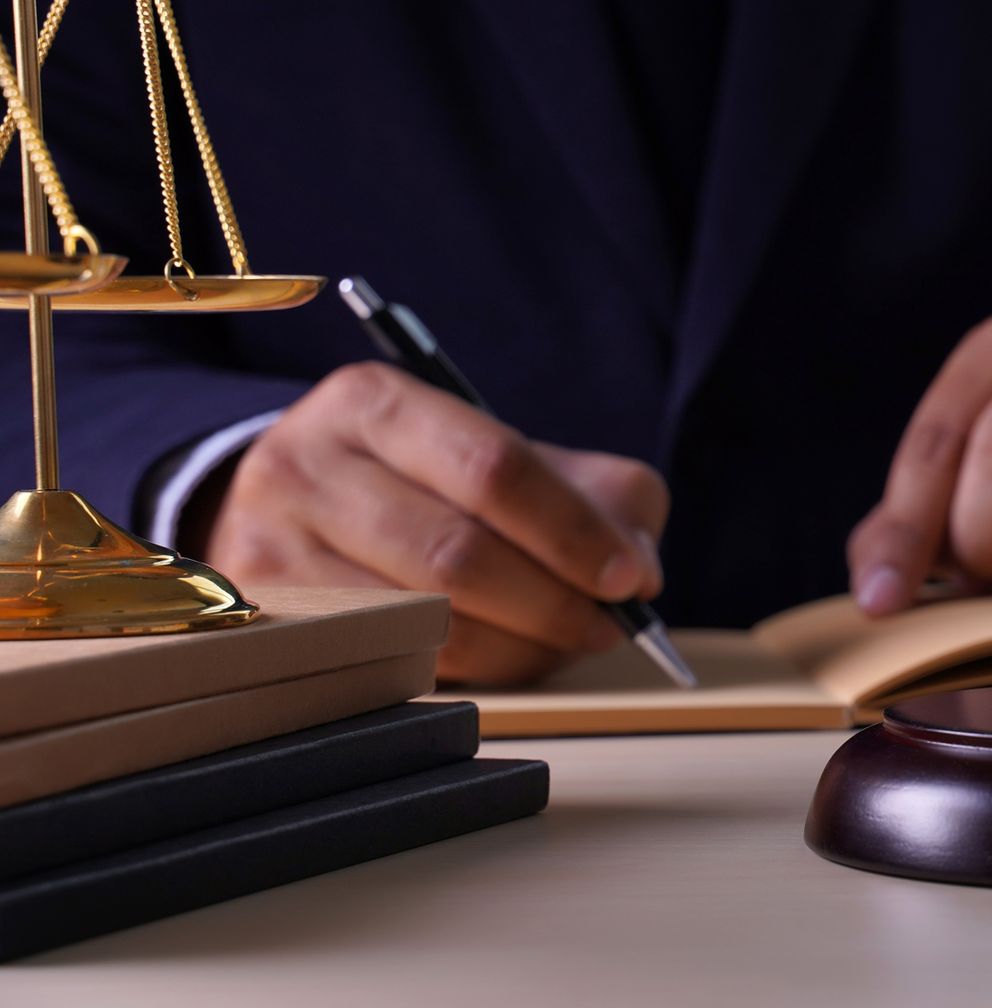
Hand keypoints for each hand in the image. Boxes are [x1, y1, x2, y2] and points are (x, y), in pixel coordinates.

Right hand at [203, 362, 668, 684]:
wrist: (295, 502)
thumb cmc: (424, 478)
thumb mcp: (502, 451)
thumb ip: (594, 492)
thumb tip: (639, 570)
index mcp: (372, 404)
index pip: (491, 469)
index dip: (572, 531)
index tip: (629, 576)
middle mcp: (303, 469)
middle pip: (455, 557)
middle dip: (553, 601)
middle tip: (610, 623)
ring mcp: (271, 551)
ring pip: (425, 625)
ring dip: (521, 647)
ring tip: (565, 639)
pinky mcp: (268, 626)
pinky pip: (393, 667)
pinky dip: (474, 671)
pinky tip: (507, 655)